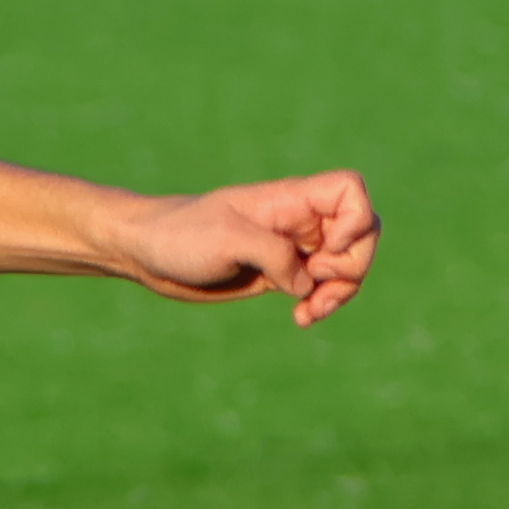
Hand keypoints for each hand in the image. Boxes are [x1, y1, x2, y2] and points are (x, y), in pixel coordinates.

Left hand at [107, 171, 379, 325]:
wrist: (147, 254)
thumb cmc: (181, 235)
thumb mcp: (228, 240)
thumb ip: (275, 255)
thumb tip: (307, 283)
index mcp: (290, 200)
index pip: (350, 191)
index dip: (356, 220)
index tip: (329, 247)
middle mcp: (298, 222)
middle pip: (360, 235)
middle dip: (350, 267)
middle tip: (315, 284)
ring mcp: (292, 249)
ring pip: (345, 266)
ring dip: (339, 292)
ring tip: (308, 312)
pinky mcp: (281, 274)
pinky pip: (321, 287)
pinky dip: (321, 303)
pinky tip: (301, 318)